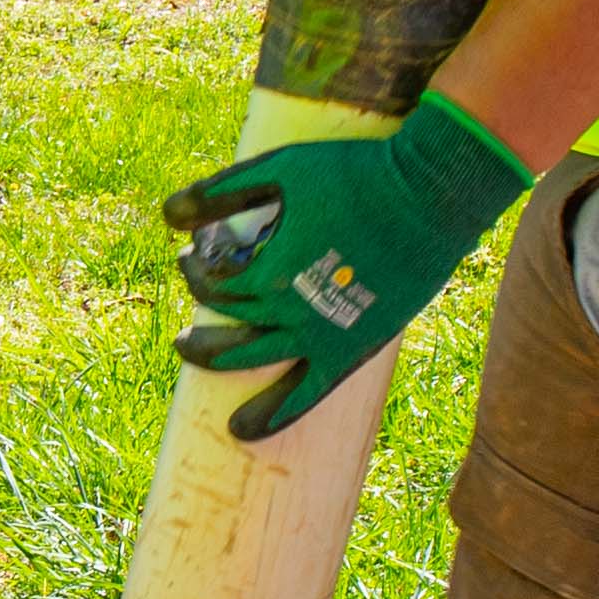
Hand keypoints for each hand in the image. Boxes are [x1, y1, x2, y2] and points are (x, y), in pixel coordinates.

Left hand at [166, 98, 531, 440]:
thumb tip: (167, 214)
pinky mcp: (351, 349)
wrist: (430, 195)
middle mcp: (289, 311)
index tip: (195, 257)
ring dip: (218, 360)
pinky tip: (242, 430)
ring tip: (193, 356)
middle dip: (201, 324)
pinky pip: (306, 394)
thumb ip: (223, 191)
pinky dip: (275, 412)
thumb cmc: (355, 174)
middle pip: (228, 324)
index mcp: (270, 269)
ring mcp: (321, 336)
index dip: (197, 273)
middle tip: (187, 326)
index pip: (215, 284)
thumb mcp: (281, 169)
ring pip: (254, 360)